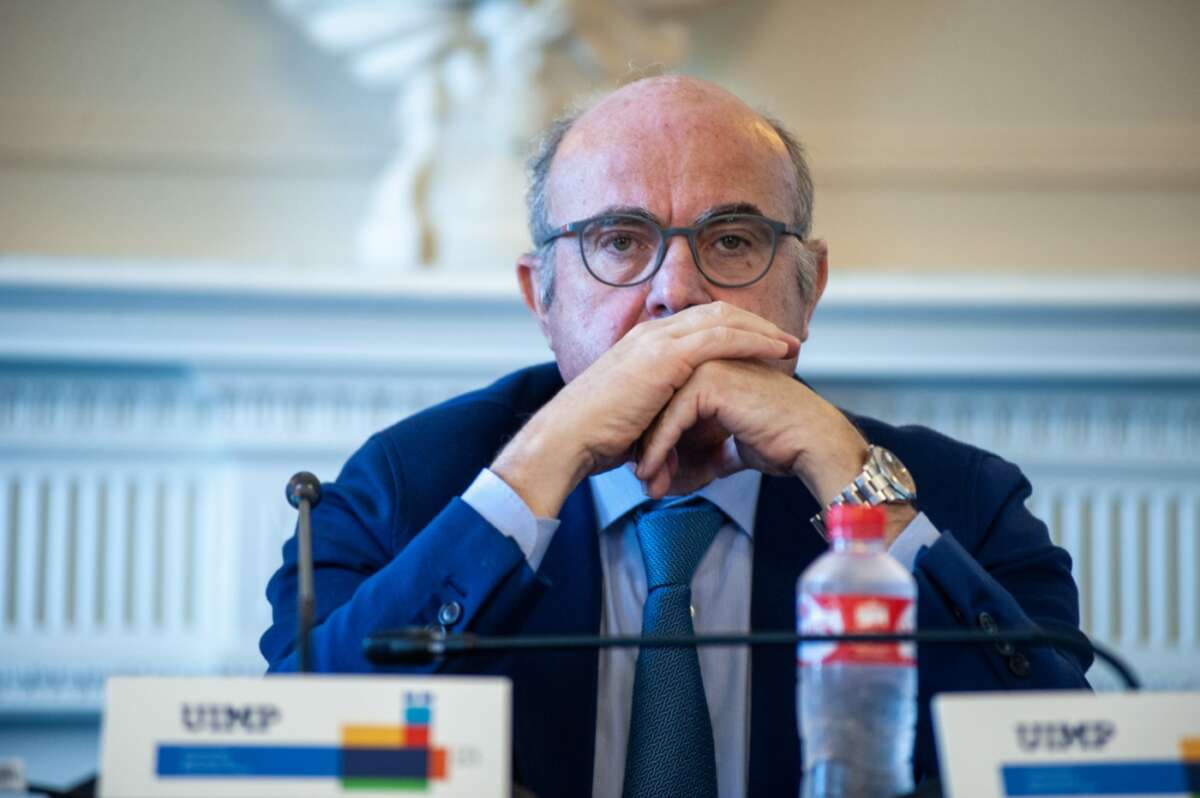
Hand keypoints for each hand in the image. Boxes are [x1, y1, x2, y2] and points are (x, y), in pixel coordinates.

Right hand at [491, 302, 800, 516]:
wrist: (567, 438)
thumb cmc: (595, 438)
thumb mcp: (635, 416)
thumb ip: (659, 412)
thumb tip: (678, 435)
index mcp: (643, 344)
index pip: (698, 324)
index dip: (735, 330)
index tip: (763, 345)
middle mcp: (651, 333)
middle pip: (717, 313)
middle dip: (756, 324)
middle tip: (789, 340)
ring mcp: (658, 341)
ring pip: (724, 320)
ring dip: (763, 330)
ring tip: (792, 344)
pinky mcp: (665, 357)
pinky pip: (720, 338)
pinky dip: (753, 341)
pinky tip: (777, 351)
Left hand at [637, 360, 917, 544]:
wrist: (812, 443)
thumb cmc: (781, 443)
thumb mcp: (737, 443)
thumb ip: (717, 446)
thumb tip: (706, 464)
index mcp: (712, 366)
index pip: (668, 400)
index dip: (657, 438)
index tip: (649, 472)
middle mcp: (707, 359)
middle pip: (659, 403)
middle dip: (649, 446)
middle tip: (643, 480)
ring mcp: (709, 366)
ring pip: (661, 411)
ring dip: (650, 451)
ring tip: (646, 482)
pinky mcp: (711, 383)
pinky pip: (672, 418)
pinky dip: (660, 448)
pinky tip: (655, 473)